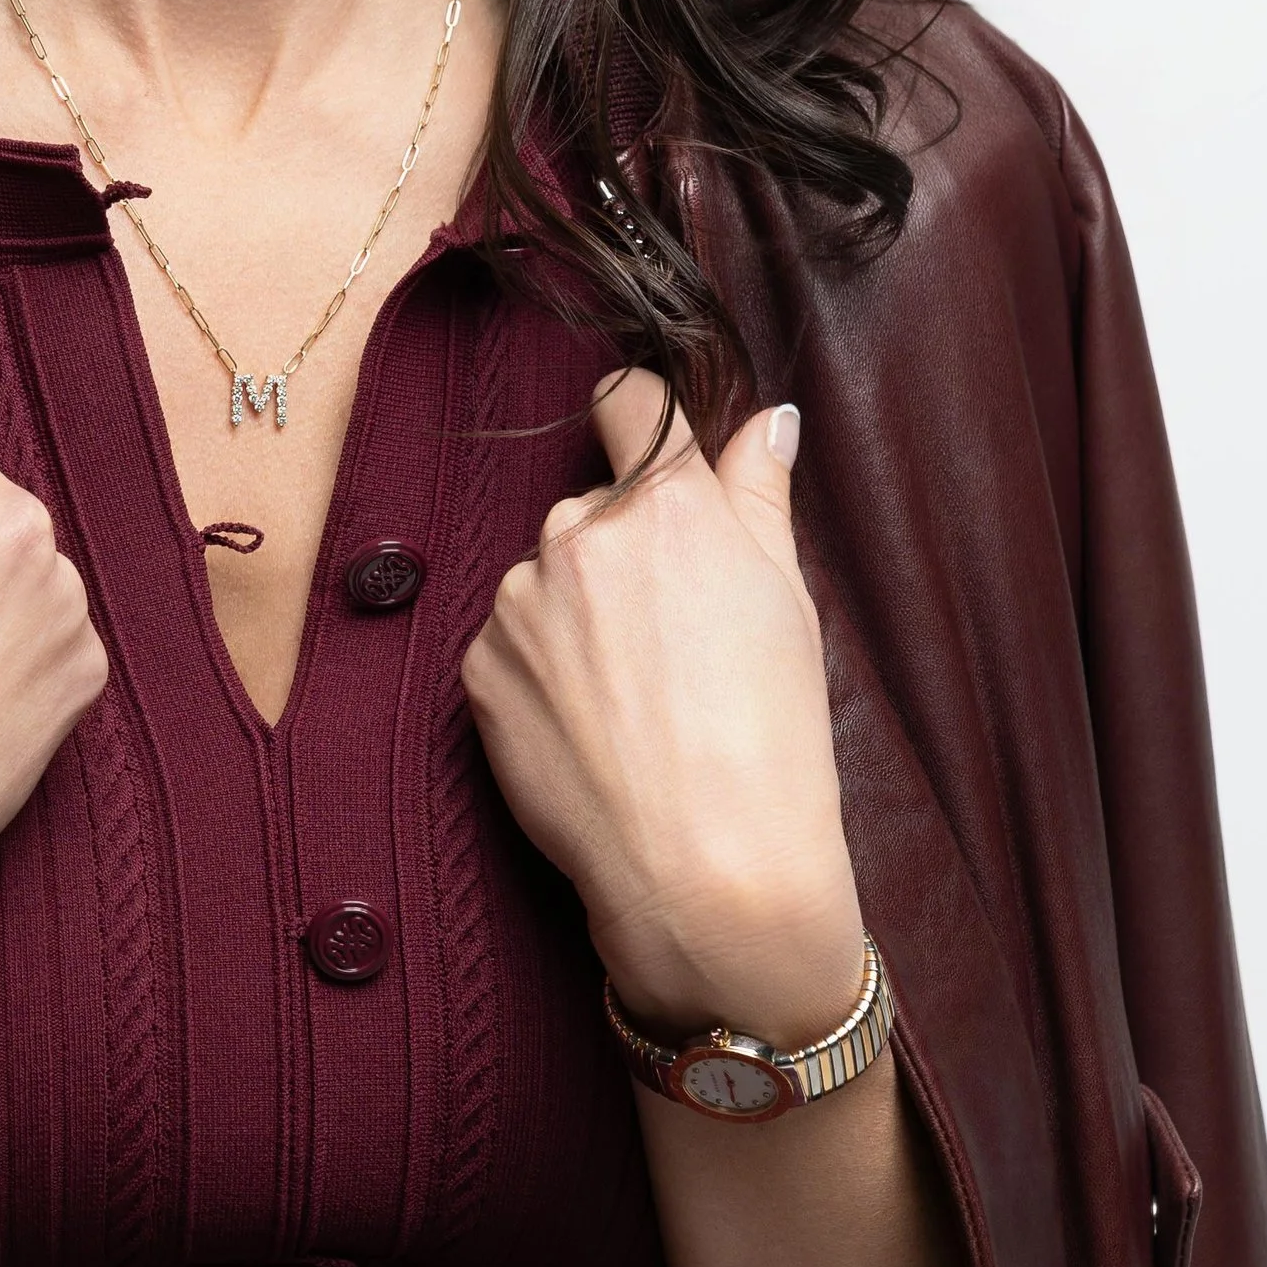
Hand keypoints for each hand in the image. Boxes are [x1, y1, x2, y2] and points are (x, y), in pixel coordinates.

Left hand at [459, 372, 865, 1046]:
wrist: (706, 866)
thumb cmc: (769, 735)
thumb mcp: (787, 600)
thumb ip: (760, 495)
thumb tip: (767, 422)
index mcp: (664, 501)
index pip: (633, 401)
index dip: (646, 418)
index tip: (655, 450)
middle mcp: (577, 532)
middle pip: (595, 506)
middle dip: (626, 549)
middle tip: (677, 635)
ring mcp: (518, 600)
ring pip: (550, 577)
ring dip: (580, 612)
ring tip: (636, 697)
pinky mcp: (479, 666)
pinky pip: (513, 642)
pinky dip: (544, 671)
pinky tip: (594, 727)